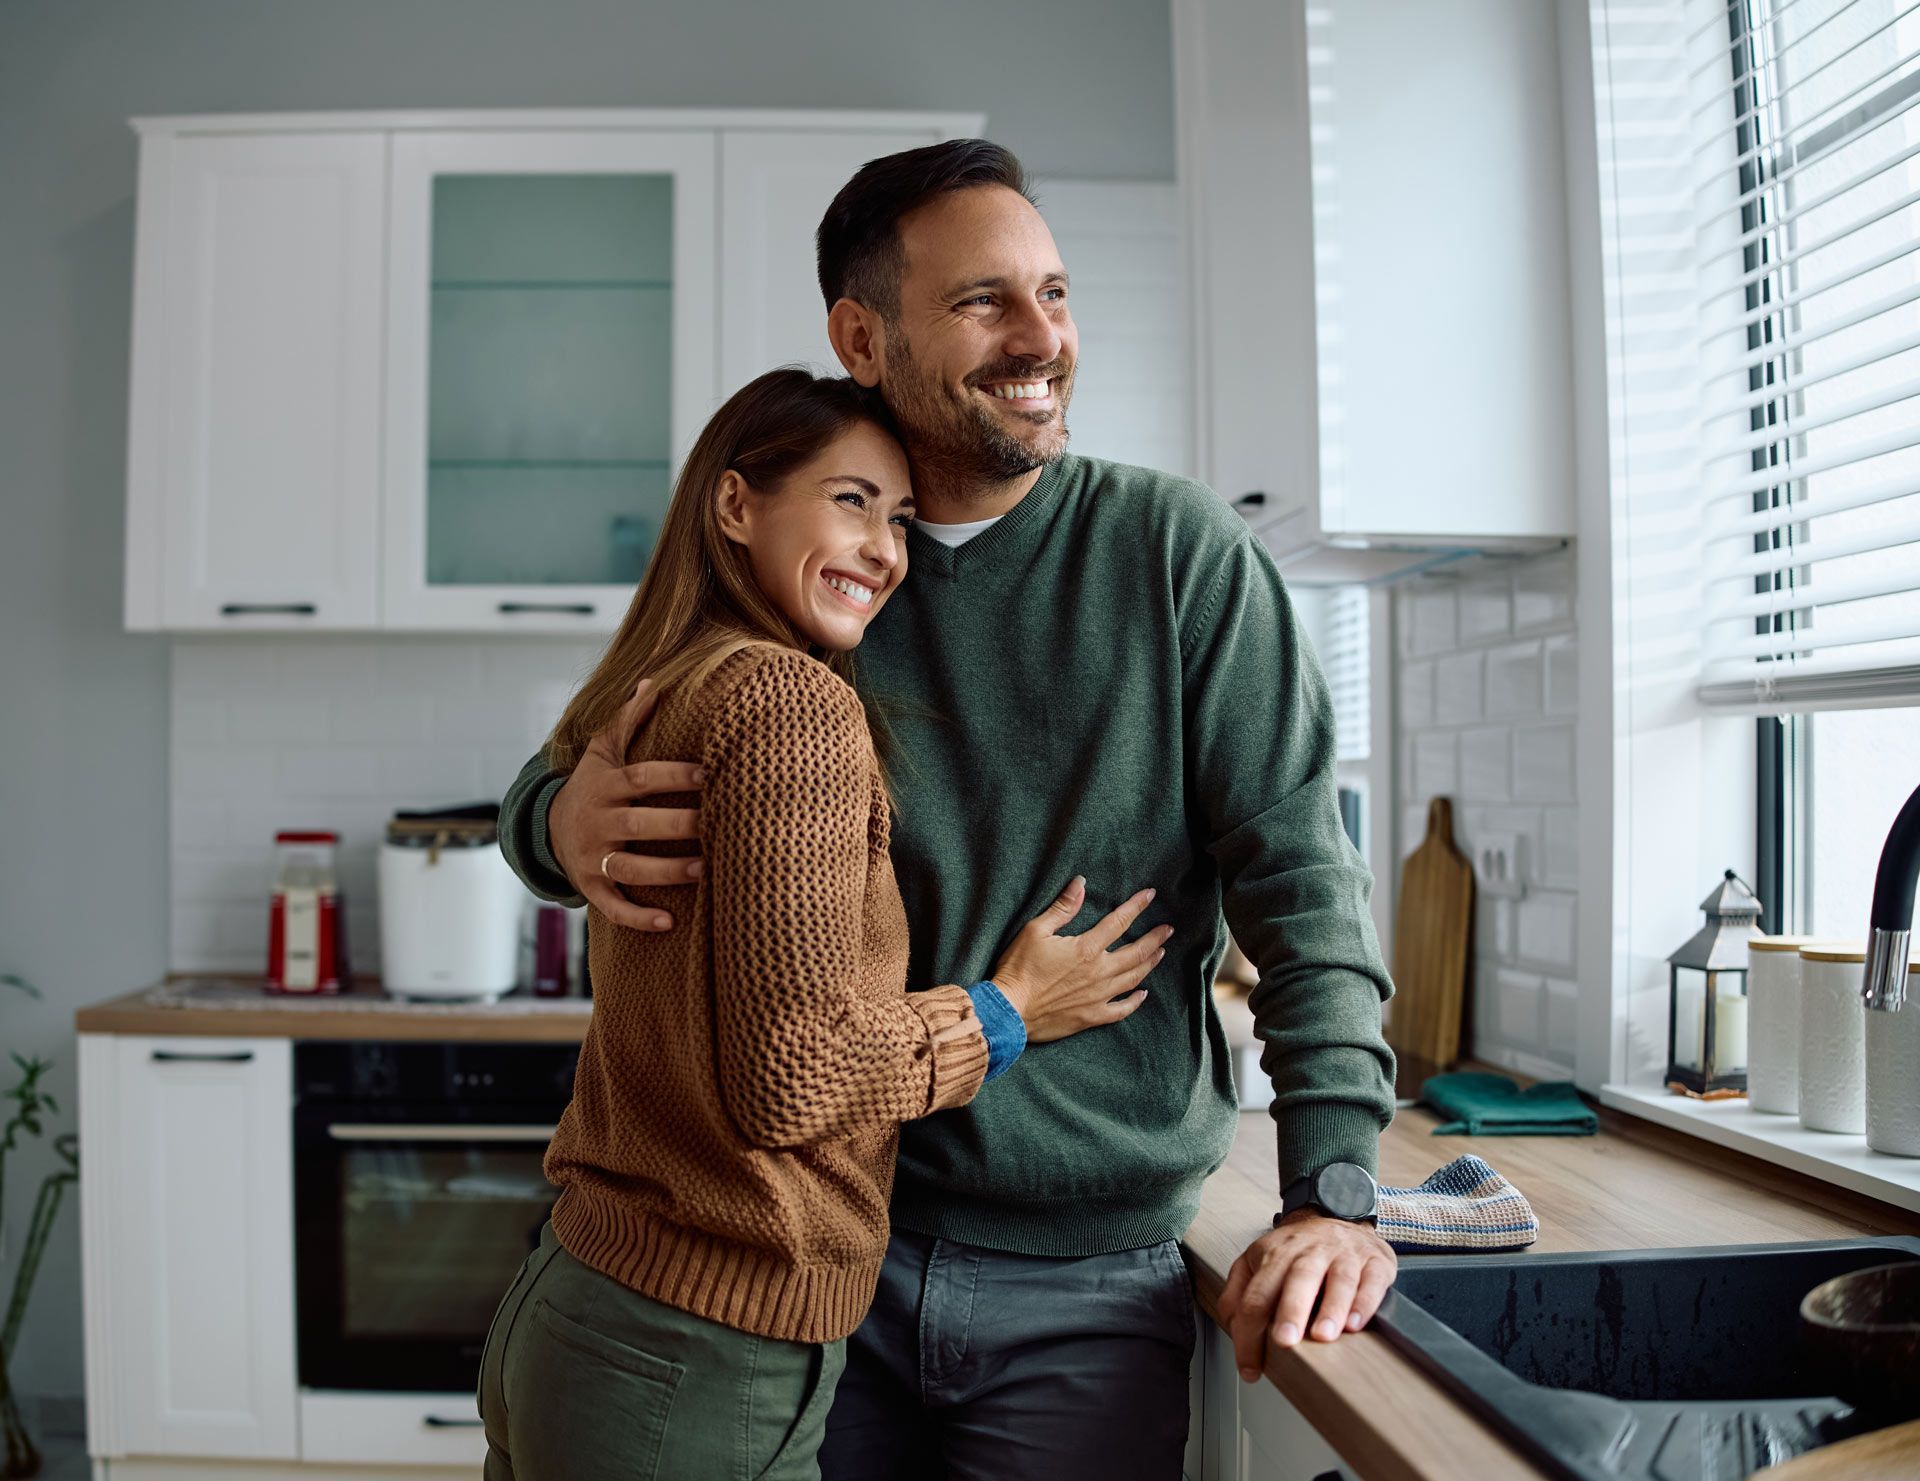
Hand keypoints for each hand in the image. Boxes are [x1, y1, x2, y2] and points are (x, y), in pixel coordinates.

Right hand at [549, 680, 705, 931]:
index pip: (642, 778)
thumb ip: (627, 719)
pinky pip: (613, 906)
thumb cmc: (591, 785)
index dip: (674, 774)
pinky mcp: (591, 886)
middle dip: (677, 825)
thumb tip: (653, 680)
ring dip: (667, 871)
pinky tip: (669, 922)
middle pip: (639, 824)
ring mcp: (593, 856)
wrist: (546, 828)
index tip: (709, 772)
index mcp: (607, 786)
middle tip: (717, 824)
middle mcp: (599, 821)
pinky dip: (638, 917)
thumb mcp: (602, 752)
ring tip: (705, 870)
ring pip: (630, 866)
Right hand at [989, 878, 1170, 1042]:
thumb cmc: (1019, 969)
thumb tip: (1080, 883)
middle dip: (1155, 938)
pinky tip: (1142, 994)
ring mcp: (1098, 996)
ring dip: (1149, 964)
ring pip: (1133, 978)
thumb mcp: (1035, 930)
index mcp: (1087, 949)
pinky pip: (1121, 1010)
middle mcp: (1099, 972)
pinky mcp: (1092, 1016)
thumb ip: (1062, 908)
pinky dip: (1135, 1001)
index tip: (1151, 895)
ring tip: (1160, 953)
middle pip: (1136, 952)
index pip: (1119, 922)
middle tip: (1168, 929)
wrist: (1010, 1011)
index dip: (1137, 906)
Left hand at [1216, 1210, 1395, 1380]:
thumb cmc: (1297, 1251)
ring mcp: (1344, 1254)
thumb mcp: (1259, 1260)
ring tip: (1323, 1335)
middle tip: (1285, 1340)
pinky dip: (1365, 1302)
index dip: (1250, 1332)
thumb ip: (1238, 1290)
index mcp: (1275, 1254)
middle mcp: (1310, 1251)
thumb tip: (1230, 1325)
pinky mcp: (1375, 1261)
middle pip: (1298, 1278)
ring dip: (1331, 1308)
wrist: (1340, 1219)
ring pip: (1339, 1279)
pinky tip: (1356, 1323)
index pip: (1257, 1295)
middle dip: (1291, 1310)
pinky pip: (1372, 1280)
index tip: (1251, 1368)